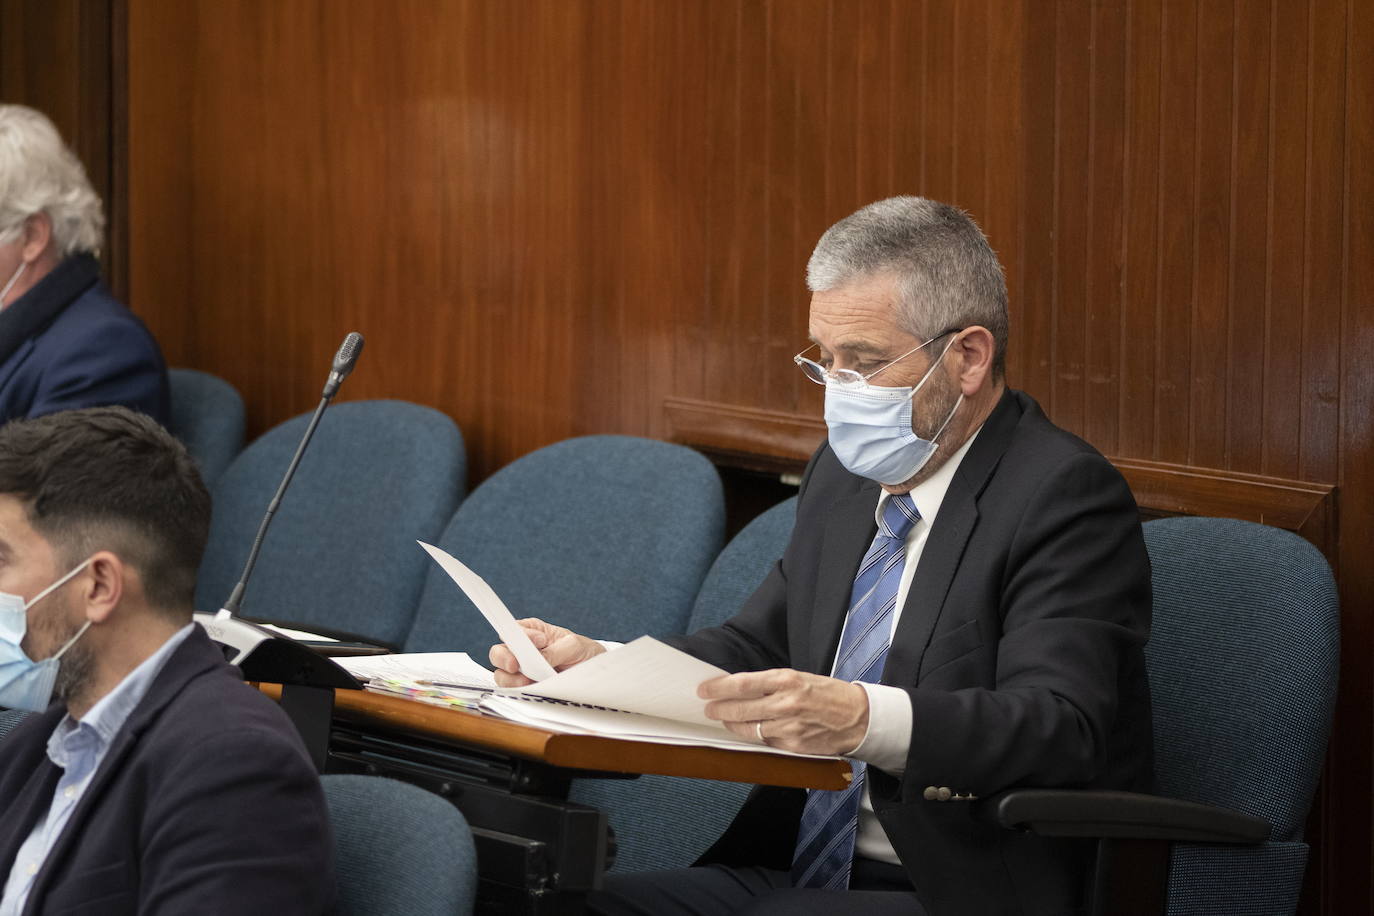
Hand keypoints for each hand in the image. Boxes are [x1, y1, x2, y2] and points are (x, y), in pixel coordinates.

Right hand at [488, 617, 605, 686]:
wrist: (591, 669)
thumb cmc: (581, 650)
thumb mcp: (574, 645)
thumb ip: (555, 650)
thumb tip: (540, 659)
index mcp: (531, 631)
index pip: (513, 629)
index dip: (520, 635)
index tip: (539, 641)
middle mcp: (521, 650)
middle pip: (498, 652)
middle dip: (505, 659)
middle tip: (516, 666)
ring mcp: (521, 670)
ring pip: (502, 675)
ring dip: (512, 679)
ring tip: (529, 681)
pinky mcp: (525, 687)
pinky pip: (513, 690)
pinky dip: (520, 692)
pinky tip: (532, 690)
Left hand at [698, 668, 869, 755]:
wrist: (858, 718)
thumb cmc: (827, 694)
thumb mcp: (800, 677)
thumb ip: (770, 683)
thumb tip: (739, 688)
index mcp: (787, 680)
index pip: (742, 684)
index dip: (719, 688)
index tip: (704, 690)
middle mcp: (786, 703)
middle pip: (740, 708)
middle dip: (719, 709)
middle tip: (709, 708)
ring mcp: (789, 728)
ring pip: (749, 729)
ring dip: (733, 725)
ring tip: (726, 720)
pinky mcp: (793, 747)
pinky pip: (765, 742)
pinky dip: (755, 737)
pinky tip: (750, 731)